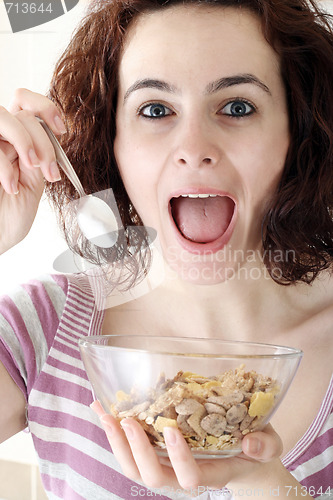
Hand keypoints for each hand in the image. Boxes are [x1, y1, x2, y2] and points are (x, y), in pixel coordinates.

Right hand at [0, 88, 65, 253]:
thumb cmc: (10, 216)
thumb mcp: (33, 183)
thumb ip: (39, 157)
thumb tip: (53, 135)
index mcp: (16, 142)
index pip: (26, 104)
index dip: (46, 108)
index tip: (61, 130)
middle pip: (23, 115)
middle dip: (43, 141)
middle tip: (48, 169)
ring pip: (5, 117)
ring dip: (24, 140)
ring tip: (32, 167)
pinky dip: (5, 164)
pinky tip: (10, 185)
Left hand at [91, 401, 282, 493]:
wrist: (244, 460)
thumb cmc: (256, 450)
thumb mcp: (269, 445)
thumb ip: (265, 445)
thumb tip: (251, 443)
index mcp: (211, 472)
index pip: (190, 477)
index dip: (178, 458)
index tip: (171, 430)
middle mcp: (184, 474)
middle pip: (153, 477)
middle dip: (137, 450)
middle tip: (126, 419)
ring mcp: (168, 466)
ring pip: (135, 468)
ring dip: (116, 442)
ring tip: (103, 413)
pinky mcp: (157, 454)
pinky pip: (130, 451)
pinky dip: (114, 431)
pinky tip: (101, 408)